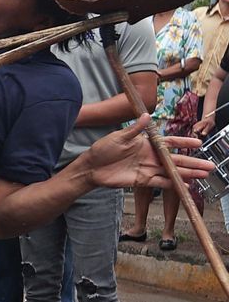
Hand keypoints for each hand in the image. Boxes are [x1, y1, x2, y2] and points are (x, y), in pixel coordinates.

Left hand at [83, 114, 212, 189]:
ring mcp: (147, 169)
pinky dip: (172, 184)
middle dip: (193, 162)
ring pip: (172, 172)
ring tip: (203, 175)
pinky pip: (161, 182)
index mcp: (146, 144)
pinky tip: (185, 185)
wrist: (91, 168)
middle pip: (175, 159)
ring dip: (187, 174)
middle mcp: (150, 156)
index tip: (198, 143)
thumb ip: (135, 129)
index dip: (183, 142)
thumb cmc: (103, 149)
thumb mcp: (119, 136)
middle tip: (209, 166)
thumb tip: (147, 116)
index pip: (169, 142)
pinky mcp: (142, 181)